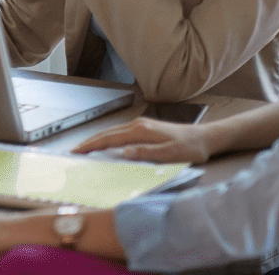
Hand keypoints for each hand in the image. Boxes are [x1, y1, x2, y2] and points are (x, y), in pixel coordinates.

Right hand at [74, 116, 217, 163]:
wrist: (206, 137)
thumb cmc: (191, 147)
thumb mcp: (171, 154)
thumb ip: (147, 153)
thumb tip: (124, 152)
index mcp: (141, 131)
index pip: (109, 138)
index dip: (92, 145)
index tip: (76, 151)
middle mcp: (138, 125)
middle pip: (107, 133)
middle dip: (88, 142)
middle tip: (73, 151)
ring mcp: (141, 125)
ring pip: (113, 132)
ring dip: (97, 139)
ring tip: (84, 148)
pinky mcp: (146, 128)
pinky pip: (120, 133)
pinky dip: (108, 138)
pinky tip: (106, 144)